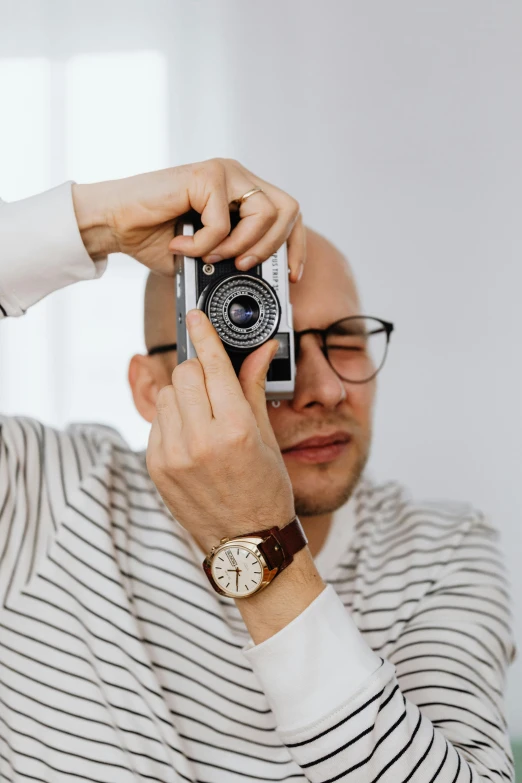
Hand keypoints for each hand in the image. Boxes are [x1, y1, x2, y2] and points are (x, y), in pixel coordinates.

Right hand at [72, 158, 304, 281]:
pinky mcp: (206, 175)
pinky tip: (181, 244)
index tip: (292, 276)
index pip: (288, 215)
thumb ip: (232, 261)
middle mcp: (238, 178)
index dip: (295, 246)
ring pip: (262, 215)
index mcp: (242, 194)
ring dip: (237, 246)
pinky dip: (204, 244)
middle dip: (271, 247)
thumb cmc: (154, 236)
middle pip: (287, 210)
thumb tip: (259, 279)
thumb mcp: (205, 257)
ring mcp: (224, 172)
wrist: (114, 223)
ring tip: (208, 256)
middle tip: (244, 265)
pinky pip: (223, 222)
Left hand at [146, 309, 294, 553]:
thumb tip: (263, 348)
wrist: (247, 543)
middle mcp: (200, 442)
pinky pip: (157, 421)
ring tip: (206, 421)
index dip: (203, 335)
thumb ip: (254, 386)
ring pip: (167, 395)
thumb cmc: (266, 490)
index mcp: (235, 431)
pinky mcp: (156, 467)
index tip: (194, 313)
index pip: (213, 366)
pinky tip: (193, 440)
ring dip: (185, 396)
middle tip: (216, 388)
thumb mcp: (266, 437)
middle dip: (200, 372)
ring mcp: (173, 456)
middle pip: (184, 374)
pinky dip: (174, 420)